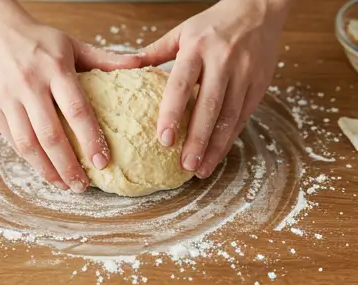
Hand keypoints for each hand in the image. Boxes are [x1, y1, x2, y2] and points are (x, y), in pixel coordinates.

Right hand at [0, 0, 141, 190]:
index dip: (90, 139)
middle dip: (67, 166)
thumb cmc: (36, 38)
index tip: (103, 162)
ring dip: (45, 169)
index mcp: (55, 68)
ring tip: (62, 184)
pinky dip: (28, 158)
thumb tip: (139, 65)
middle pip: (51, 135)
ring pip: (28, 144)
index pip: (76, 110)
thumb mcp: (71, 43)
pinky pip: (12, 139)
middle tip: (82, 186)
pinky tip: (42, 169)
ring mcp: (8, 99)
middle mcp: (30, 85)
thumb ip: (103, 58)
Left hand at [137, 0, 290, 177]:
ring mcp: (245, 73)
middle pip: (209, 106)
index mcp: (197, 49)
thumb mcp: (182, 32)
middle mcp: (223, 61)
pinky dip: (229, 139)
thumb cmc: (214, 24)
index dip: (172, 113)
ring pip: (230, 116)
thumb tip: (123, 69)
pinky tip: (216, 156)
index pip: (181, 85)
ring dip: (215, 146)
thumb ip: (154, 53)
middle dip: (197, 139)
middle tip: (184, 165)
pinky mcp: (260, 83)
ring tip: (200, 170)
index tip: (163, 139)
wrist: (259, 7)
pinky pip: (243, 116)